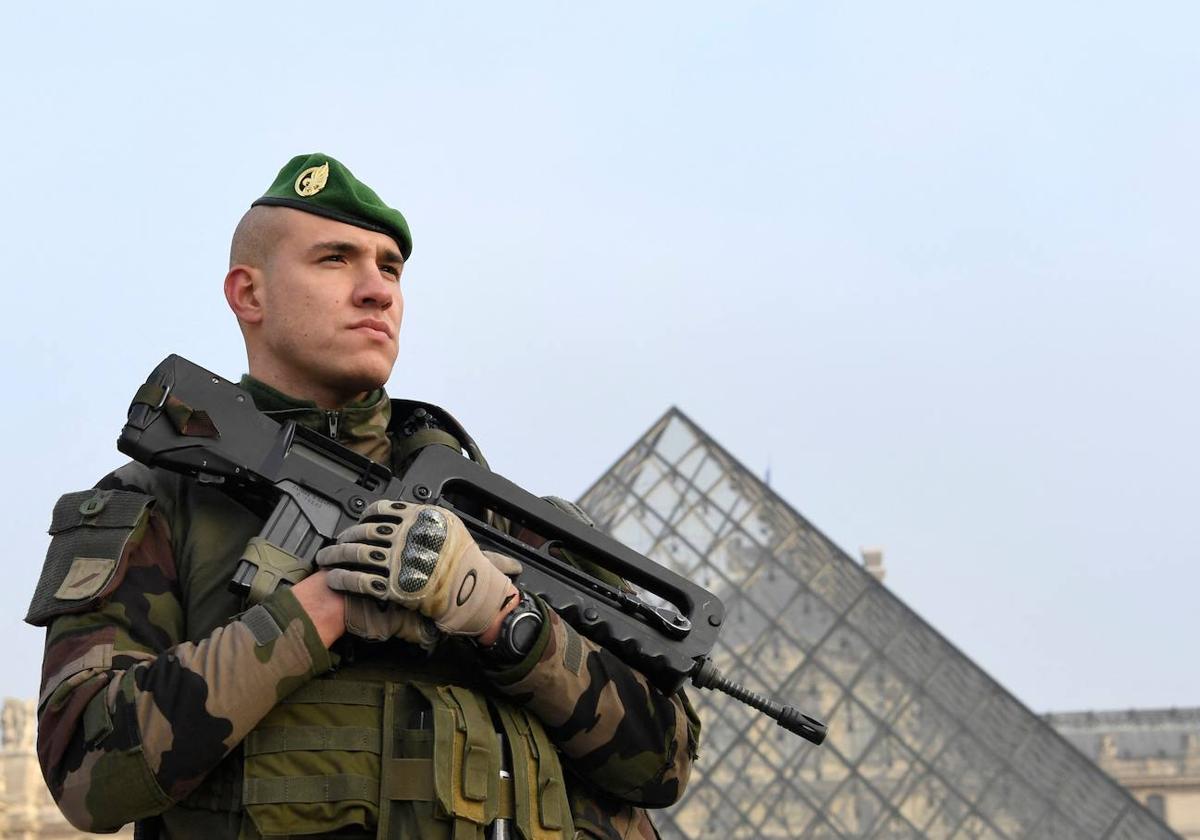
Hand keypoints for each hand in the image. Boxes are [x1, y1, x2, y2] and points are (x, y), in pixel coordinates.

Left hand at [315, 501, 516, 636]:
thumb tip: (404, 512)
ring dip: (336, 556)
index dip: (364, 516)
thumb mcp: (449, 526)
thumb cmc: (464, 559)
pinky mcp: (393, 585)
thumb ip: (424, 518)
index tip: (357, 523)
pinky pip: (360, 579)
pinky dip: (343, 578)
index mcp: (418, 518)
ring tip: (325, 560)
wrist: (472, 590)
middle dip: (343, 537)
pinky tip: (334, 579)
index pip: (381, 510)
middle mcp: (405, 536)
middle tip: (334, 543)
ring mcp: (398, 561)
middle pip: (364, 532)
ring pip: (356, 554)